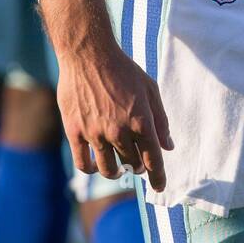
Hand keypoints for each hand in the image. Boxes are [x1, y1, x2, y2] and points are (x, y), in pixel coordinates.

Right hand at [58, 39, 172, 191]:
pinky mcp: (75, 132)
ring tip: (118, 169)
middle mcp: (119, 131)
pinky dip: (91, 169)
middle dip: (137, 167)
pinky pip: (83, 163)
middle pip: (132, 164)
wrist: (88, 55)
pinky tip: (95, 166)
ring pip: (108, 169)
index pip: (153, 160)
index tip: (159, 187)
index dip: (158, 177)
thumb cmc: (123, 70)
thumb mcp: (150, 89)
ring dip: (116, 173)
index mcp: (141, 121)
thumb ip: (161, 120)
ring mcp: (96, 133)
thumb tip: (168, 146)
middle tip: (136, 164)